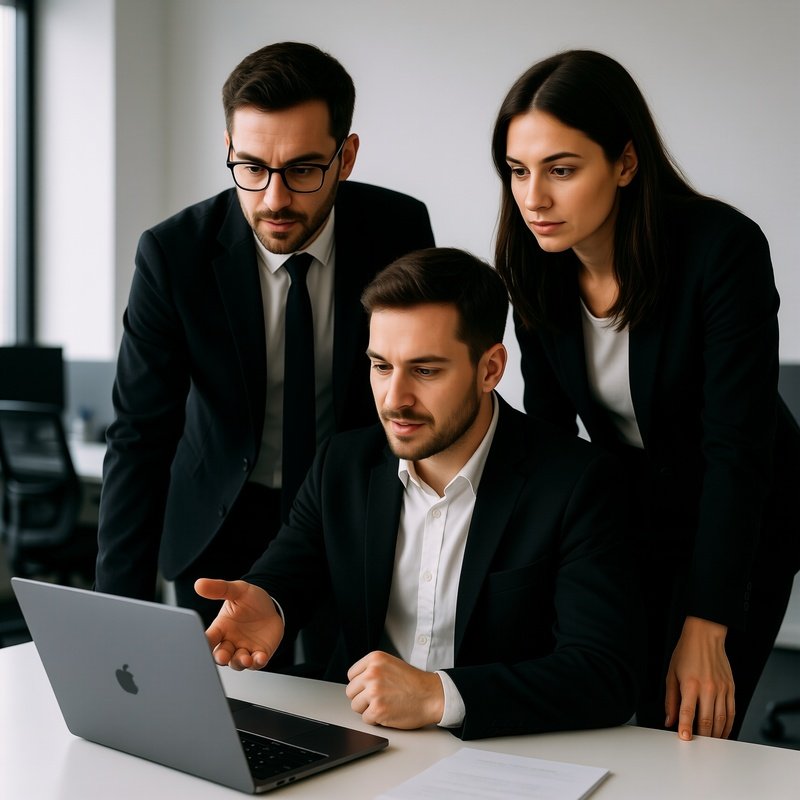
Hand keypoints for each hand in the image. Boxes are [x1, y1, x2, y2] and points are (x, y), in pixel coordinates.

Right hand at [194, 579, 283, 670]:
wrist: (272, 606)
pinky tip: (259, 657)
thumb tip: (199, 584)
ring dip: (239, 662)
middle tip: (223, 656)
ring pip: (237, 662)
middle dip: (221, 658)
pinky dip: (257, 662)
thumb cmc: (251, 600)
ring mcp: (245, 649)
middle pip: (220, 656)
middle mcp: (230, 642)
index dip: (203, 643)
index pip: (208, 638)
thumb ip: (219, 588)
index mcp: (221, 628)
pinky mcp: (260, 654)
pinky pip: (256, 663)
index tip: (202, 644)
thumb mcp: (237, 590)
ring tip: (245, 658)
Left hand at [345, 651, 443, 729]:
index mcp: (375, 659)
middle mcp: (372, 673)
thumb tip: (356, 681)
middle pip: (351, 691)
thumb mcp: (391, 663)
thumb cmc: (414, 682)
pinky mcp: (377, 710)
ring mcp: (374, 691)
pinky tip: (388, 712)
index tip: (369, 688)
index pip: (351, 675)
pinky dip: (376, 720)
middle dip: (362, 697)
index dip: (360, 684)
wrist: (431, 695)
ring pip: (355, 706)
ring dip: (368, 709)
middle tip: (378, 698)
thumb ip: (372, 669)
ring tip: (384, 704)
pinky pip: (365, 719)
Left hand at [664, 616, 734, 739]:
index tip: (684, 738)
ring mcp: (722, 689)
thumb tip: (669, 719)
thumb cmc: (686, 653)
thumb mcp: (671, 673)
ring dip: (716, 735)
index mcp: (690, 684)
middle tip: (698, 746)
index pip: (687, 712)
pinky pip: (732, 712)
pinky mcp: (731, 689)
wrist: (705, 636)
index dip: (685, 727)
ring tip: (710, 743)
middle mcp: (708, 688)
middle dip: (702, 736)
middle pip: (706, 720)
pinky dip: (728, 726)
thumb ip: (670, 699)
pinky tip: (723, 732)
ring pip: (721, 720)